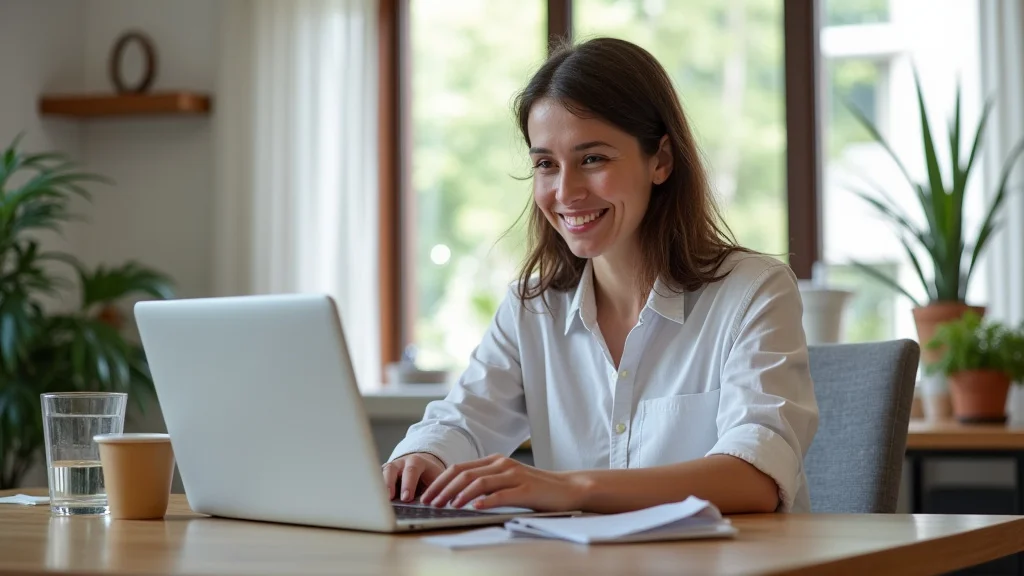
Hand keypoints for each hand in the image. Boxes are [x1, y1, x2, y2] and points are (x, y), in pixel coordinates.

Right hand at [381, 452, 445, 502]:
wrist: (423, 466)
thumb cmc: (430, 475)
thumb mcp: (436, 479)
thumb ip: (434, 489)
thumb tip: (433, 505)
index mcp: (416, 462)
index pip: (411, 470)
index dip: (408, 484)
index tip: (406, 498)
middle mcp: (400, 463)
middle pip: (391, 470)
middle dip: (389, 484)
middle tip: (390, 499)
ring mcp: (390, 469)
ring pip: (381, 475)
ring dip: (380, 488)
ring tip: (378, 502)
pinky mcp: (383, 476)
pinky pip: (376, 481)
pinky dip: (375, 491)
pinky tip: (374, 502)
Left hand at [418, 454, 587, 511]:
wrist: (567, 489)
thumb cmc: (535, 489)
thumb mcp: (507, 482)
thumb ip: (486, 484)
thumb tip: (456, 497)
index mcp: (494, 461)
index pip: (459, 468)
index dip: (440, 481)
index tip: (427, 495)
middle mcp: (502, 464)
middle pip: (465, 473)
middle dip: (443, 489)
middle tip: (430, 503)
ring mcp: (514, 475)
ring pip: (479, 482)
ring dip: (459, 495)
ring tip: (446, 506)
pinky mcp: (525, 489)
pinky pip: (501, 494)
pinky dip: (485, 500)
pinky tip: (473, 507)